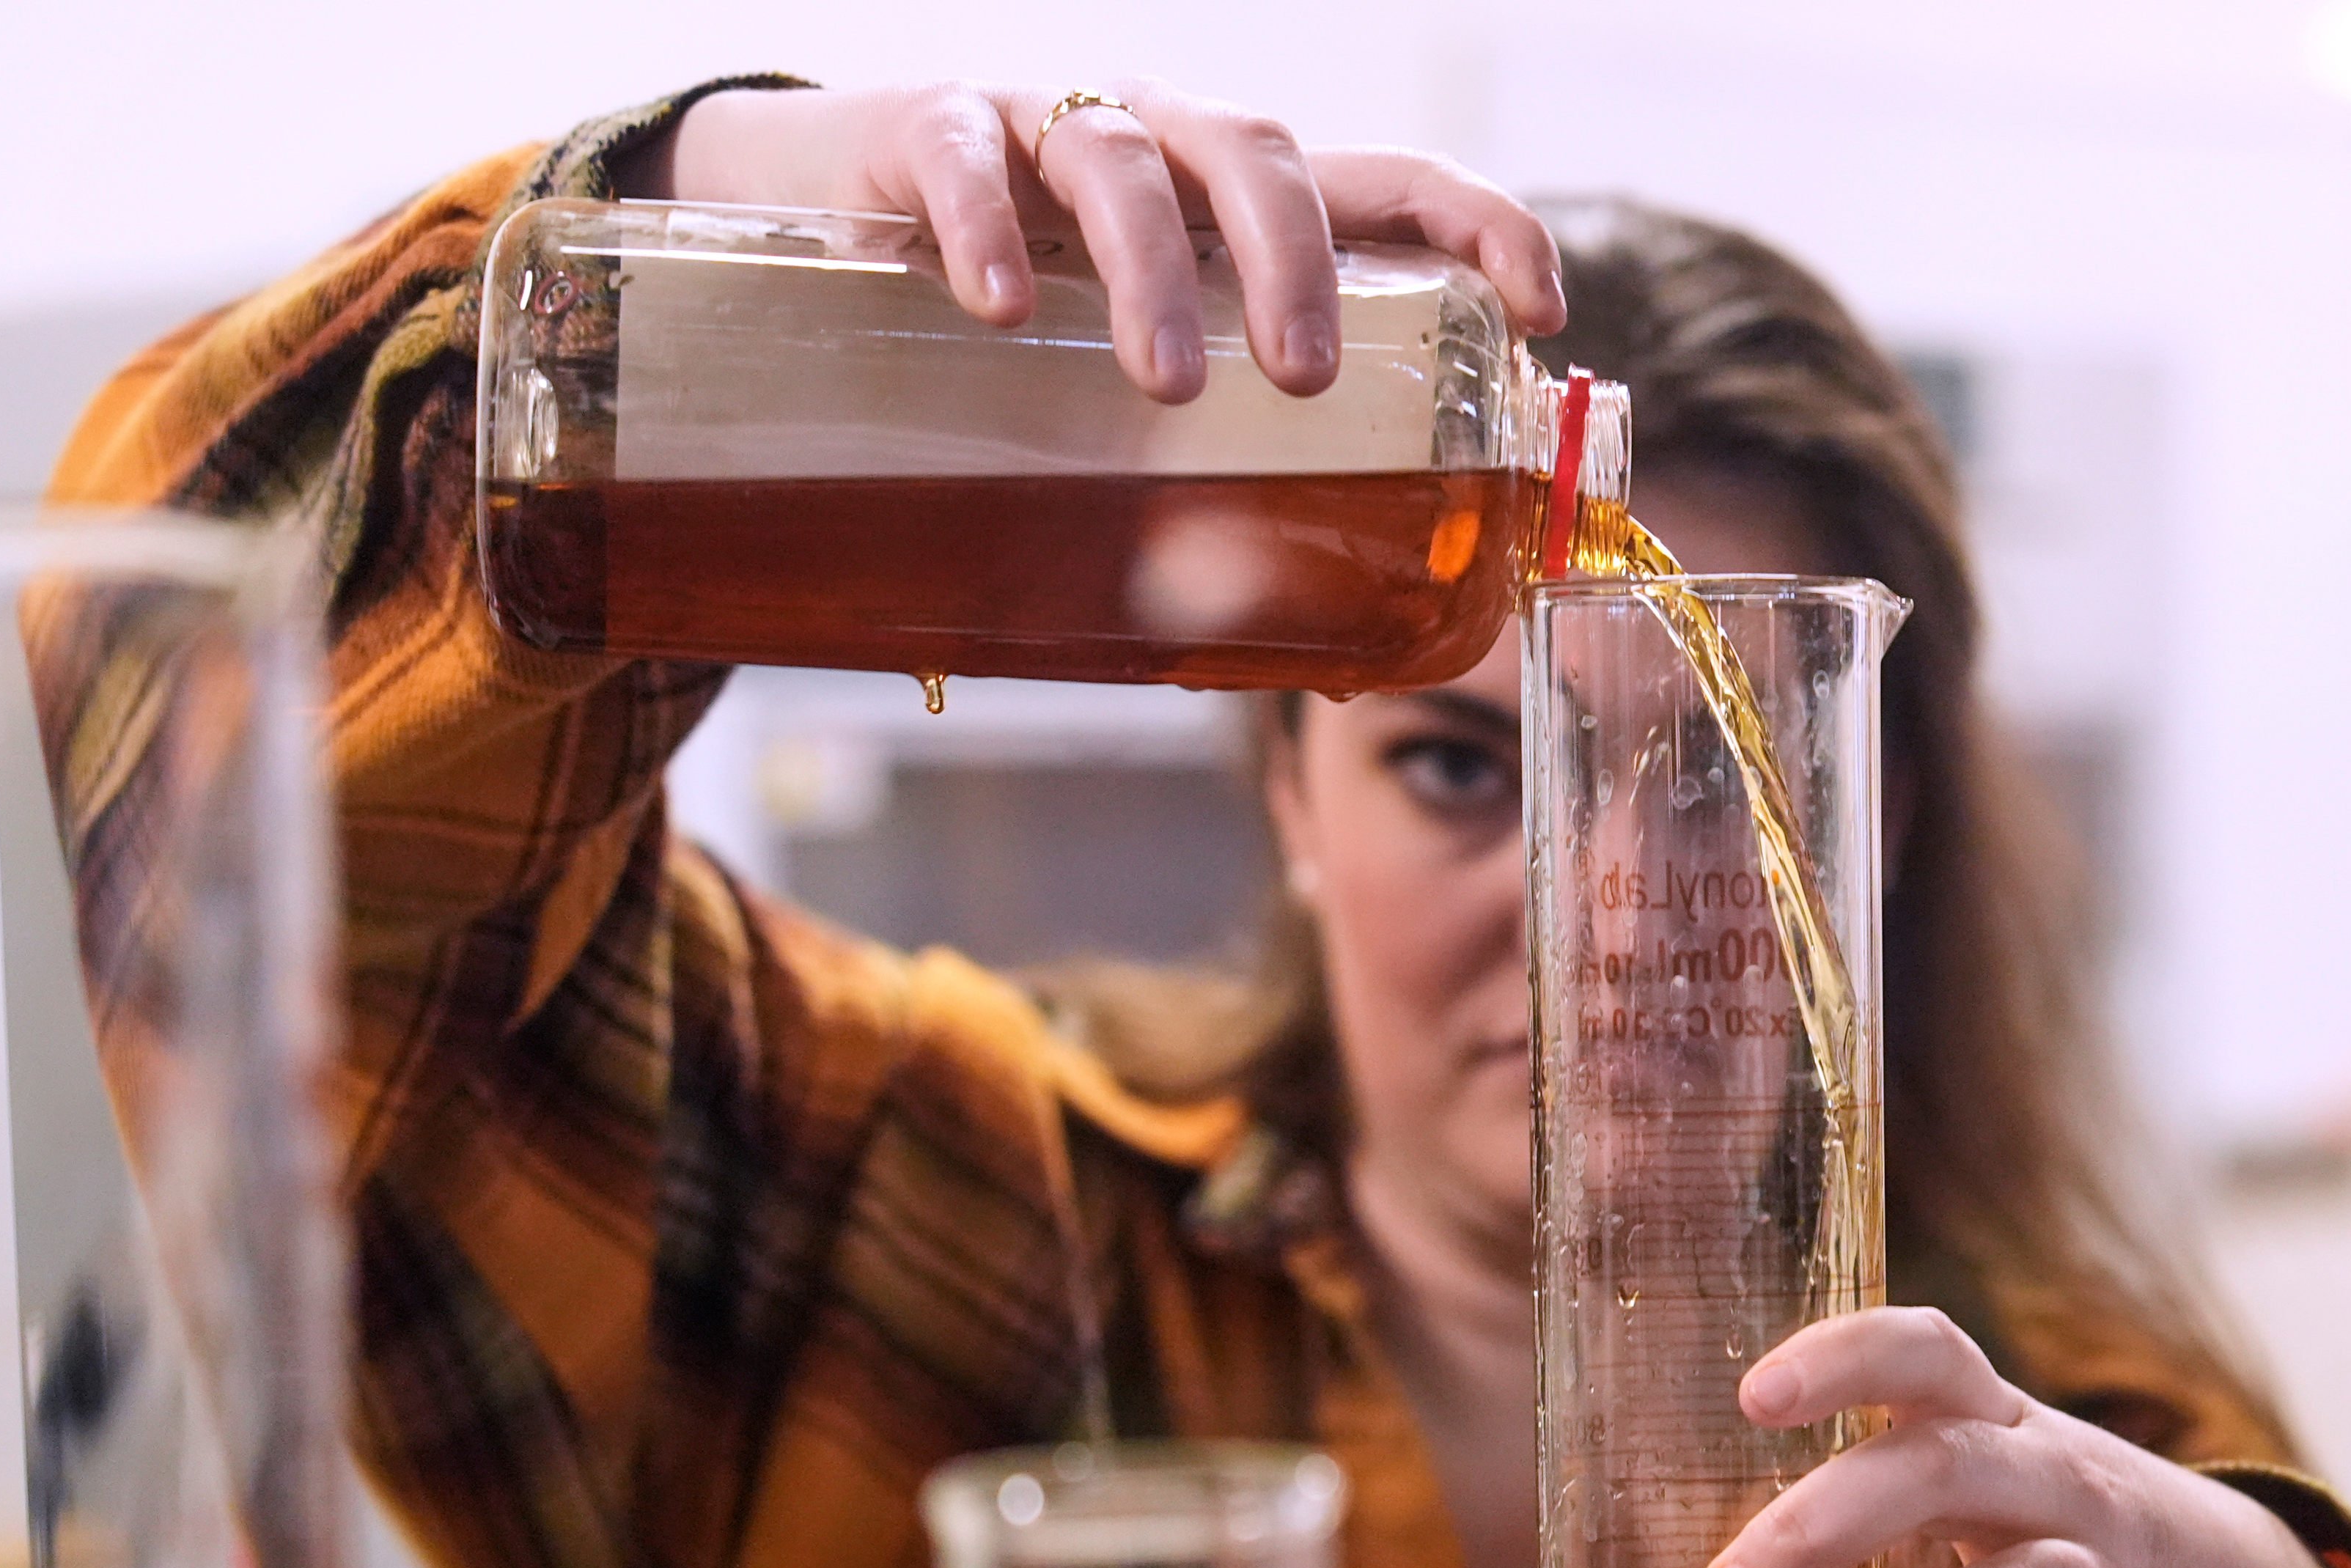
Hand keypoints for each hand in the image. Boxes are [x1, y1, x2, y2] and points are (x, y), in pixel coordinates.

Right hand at [627, 81, 1566, 403]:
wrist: (814, 219)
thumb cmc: (1010, 330)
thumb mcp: (1122, 394)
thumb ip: (1213, 482)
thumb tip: (1320, 653)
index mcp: (1231, 209)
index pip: (1389, 181)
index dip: (1479, 225)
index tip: (1536, 308)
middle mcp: (1158, 148)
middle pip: (1262, 155)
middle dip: (1298, 263)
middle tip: (1302, 380)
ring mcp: (1043, 130)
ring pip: (1122, 161)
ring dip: (1156, 273)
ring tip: (1165, 384)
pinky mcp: (924, 132)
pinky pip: (964, 158)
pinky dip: (988, 229)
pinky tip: (998, 308)